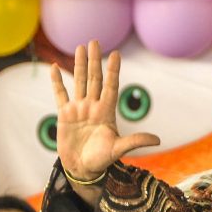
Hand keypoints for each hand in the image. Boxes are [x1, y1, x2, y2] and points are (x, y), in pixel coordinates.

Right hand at [50, 40, 160, 183]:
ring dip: (78, 65)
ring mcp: (79, 109)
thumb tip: (157, 140)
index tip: (116, 54)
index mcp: (107, 112)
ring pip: (79, 82)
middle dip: (94, 60)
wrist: (83, 169)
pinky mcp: (65, 115)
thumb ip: (135, 141)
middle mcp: (93, 106)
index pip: (111, 86)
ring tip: (79, 48)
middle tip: (95, 41)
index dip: (113, 70)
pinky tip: (55, 68)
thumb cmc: (102, 160)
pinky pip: (60, 94)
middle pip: (94, 79)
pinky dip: (57, 82)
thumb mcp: (118, 149)